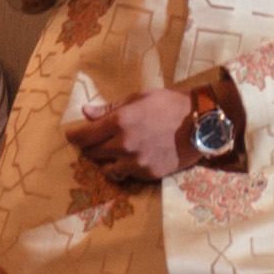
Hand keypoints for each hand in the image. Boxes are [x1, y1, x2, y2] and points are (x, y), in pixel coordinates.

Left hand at [72, 87, 201, 188]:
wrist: (201, 123)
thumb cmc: (169, 104)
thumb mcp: (139, 98)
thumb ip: (110, 109)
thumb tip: (85, 113)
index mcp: (120, 121)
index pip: (85, 135)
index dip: (75, 136)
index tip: (71, 136)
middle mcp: (124, 144)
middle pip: (93, 153)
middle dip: (90, 147)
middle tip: (95, 141)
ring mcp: (136, 162)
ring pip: (108, 169)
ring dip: (108, 161)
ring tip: (115, 153)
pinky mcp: (148, 175)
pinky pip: (127, 175)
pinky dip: (126, 168)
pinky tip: (134, 158)